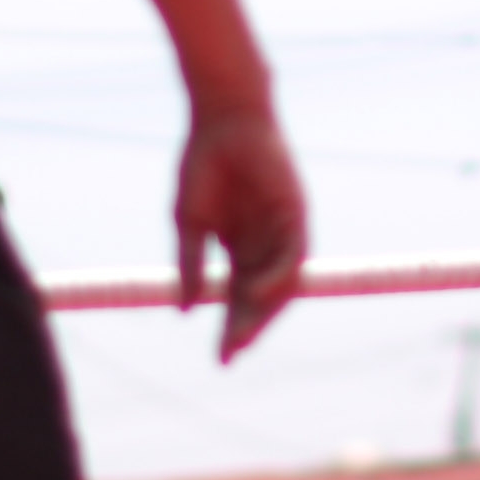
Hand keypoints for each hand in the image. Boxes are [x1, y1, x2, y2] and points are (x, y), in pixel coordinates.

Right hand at [175, 98, 308, 360]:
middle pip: (261, 299)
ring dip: (264, 311)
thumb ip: (190, 264)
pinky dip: (276, 277)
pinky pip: (293, 255)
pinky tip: (256, 293)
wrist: (222, 120)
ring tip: (243, 335)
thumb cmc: (203, 165)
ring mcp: (282, 230)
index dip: (231, 329)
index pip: (237, 298)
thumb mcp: (189, 223)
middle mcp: (264, 244)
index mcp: (239, 248)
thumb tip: (184, 311)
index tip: (219, 359)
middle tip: (231, 354)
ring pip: (281, 283)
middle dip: (247, 328)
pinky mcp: (296, 213)